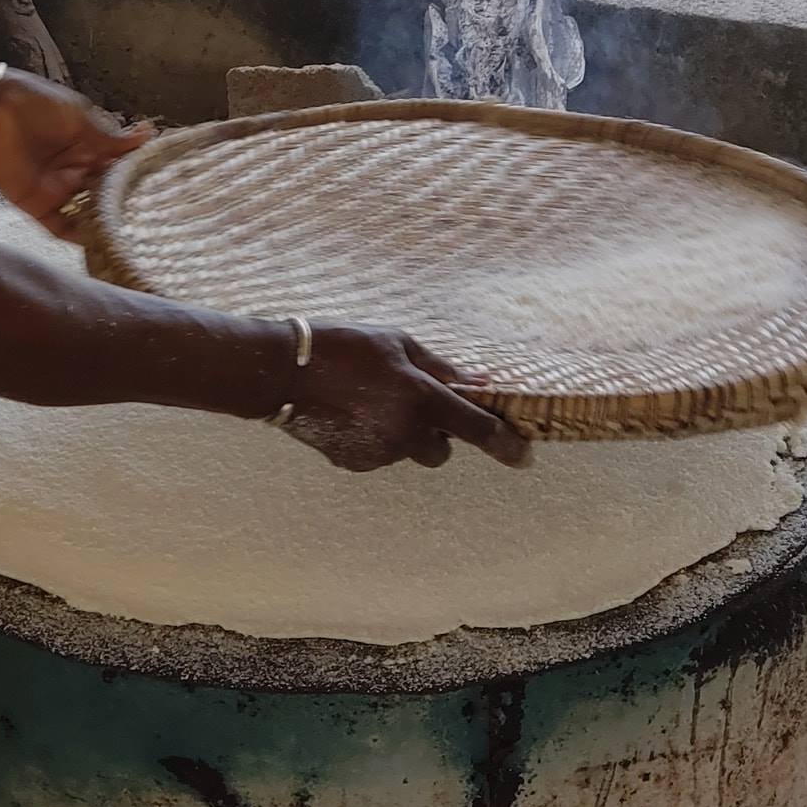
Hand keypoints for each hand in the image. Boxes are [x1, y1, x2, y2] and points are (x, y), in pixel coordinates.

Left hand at [0, 70, 149, 235]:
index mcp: (87, 147)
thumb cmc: (35, 103)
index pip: (117, 169)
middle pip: (103, 196)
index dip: (134, 181)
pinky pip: (58, 226)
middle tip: (148, 223)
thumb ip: (110, 139)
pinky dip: (75, 236)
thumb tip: (148, 135)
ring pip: (84, 213)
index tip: (158, 194)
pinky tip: (95, 242)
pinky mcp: (35, 204)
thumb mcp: (79, 118)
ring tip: (127, 237)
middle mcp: (74, 171)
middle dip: (121, 208)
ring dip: (101, 224)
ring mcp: (56, 189)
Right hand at [277, 326, 528, 471]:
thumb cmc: (343, 346)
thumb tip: (480, 382)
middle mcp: (404, 433)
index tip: (523, 456)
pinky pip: (379, 456)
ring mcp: (378, 453)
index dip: (506, 445)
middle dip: (435, 434)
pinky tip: (350, 415)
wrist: (283, 372)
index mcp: (421, 399)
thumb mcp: (397, 343)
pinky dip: (374, 441)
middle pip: (441, 451)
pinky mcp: (354, 463)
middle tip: (410, 403)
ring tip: (369, 401)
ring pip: (407, 453)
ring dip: (401, 434)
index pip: (478, 430)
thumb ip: (441, 368)